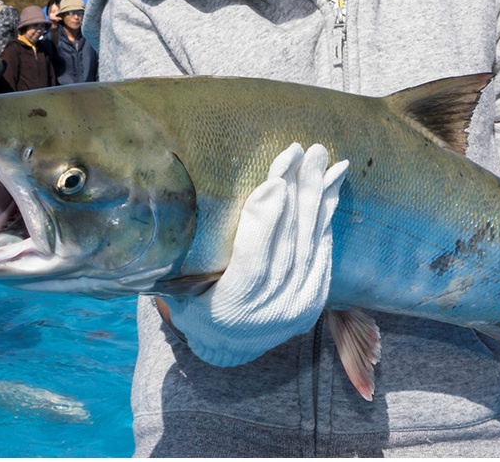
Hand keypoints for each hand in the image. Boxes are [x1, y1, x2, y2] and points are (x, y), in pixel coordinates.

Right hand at [164, 143, 348, 366]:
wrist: (230, 348)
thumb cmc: (197, 305)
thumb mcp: (181, 288)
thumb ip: (185, 258)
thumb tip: (169, 206)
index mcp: (232, 308)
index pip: (254, 261)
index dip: (265, 220)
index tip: (274, 181)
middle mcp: (272, 310)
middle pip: (288, 244)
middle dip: (297, 192)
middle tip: (302, 151)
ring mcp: (300, 306)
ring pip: (312, 243)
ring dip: (318, 195)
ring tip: (322, 157)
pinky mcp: (316, 298)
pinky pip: (325, 251)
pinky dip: (327, 216)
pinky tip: (330, 186)